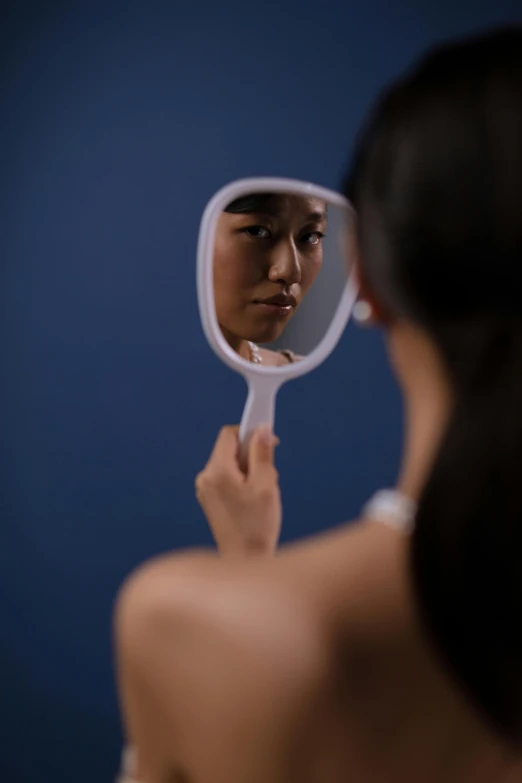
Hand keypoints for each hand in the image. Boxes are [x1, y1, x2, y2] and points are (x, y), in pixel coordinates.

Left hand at [195, 425, 280, 556]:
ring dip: (249, 470)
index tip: (269, 441)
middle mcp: (206, 478)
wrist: (244, 561)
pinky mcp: (209, 500)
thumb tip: (261, 430)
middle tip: (268, 475)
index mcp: (217, 472)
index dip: (249, 432)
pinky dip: (242, 482)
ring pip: (230, 464)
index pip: (228, 435)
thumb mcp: (266, 485)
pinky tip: (253, 500)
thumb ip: (262, 453)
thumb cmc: (257, 527)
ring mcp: (205, 490)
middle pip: (229, 449)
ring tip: (261, 492)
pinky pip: (227, 478)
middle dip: (251, 456)